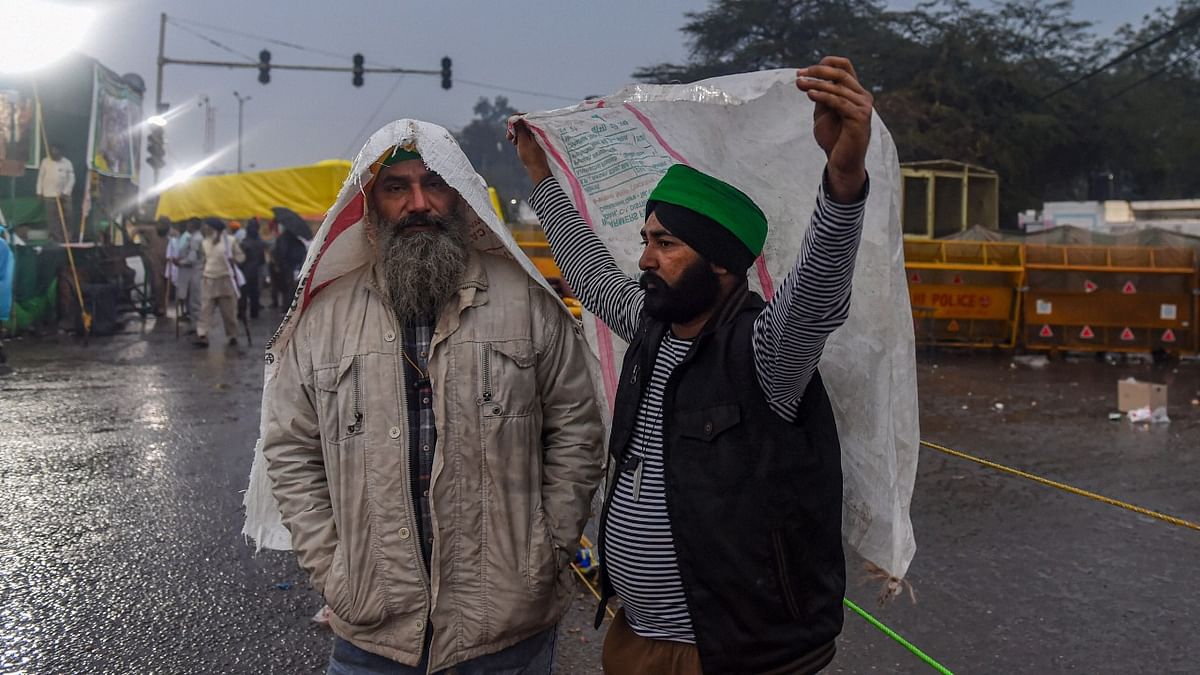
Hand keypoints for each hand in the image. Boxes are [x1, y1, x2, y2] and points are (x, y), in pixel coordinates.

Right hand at [507, 119, 552, 184]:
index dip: (515, 120)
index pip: (524, 116)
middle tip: (509, 138)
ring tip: (513, 142)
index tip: (509, 128)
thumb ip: (519, 128)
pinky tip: (516, 144)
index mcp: (537, 128)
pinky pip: (525, 135)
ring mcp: (536, 135)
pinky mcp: (534, 141)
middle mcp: (538, 130)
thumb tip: (515, 117)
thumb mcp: (523, 141)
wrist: (538, 170)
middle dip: (514, 128)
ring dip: (516, 134)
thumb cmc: (531, 157)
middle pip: (523, 122)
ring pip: (523, 129)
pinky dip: (519, 138)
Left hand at [796, 56, 871, 201]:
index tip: (804, 71)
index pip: (844, 66)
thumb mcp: (823, 112)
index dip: (826, 64)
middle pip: (841, 73)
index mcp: (855, 92)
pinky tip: (810, 94)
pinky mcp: (860, 117)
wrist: (842, 163)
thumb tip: (806, 78)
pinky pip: (839, 102)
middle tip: (799, 74)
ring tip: (800, 84)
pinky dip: (823, 96)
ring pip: (838, 87)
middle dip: (818, 72)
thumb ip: (820, 96)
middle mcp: (862, 96)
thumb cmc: (833, 138)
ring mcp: (864, 106)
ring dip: (816, 84)